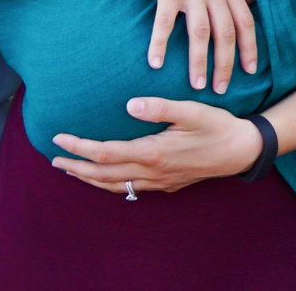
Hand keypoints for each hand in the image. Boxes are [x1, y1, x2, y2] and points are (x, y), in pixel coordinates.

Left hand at [51, 97, 264, 194]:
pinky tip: (108, 179)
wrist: (241, 151)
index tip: (59, 138)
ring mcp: (159, 181)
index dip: (79, 147)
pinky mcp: (167, 184)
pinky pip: (131, 189)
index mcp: (153, 152)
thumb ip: (160, 107)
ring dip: (90, 179)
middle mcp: (152, 172)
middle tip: (54, 159)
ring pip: (115, 186)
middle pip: (103, 175)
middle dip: (76, 167)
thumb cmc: (218, 126)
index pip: (105, 153)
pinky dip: (111, 185)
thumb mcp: (192, 110)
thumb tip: (130, 104)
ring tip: (72, 170)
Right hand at [137, 0, 257, 87]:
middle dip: (226, 64)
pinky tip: (155, 63)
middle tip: (222, 90)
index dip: (249, 47)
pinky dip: (160, 43)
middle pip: (225, 33)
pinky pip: (165, 22)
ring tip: (196, 86)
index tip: (251, 71)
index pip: (246, 22)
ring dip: (199, 62)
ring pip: (200, 33)